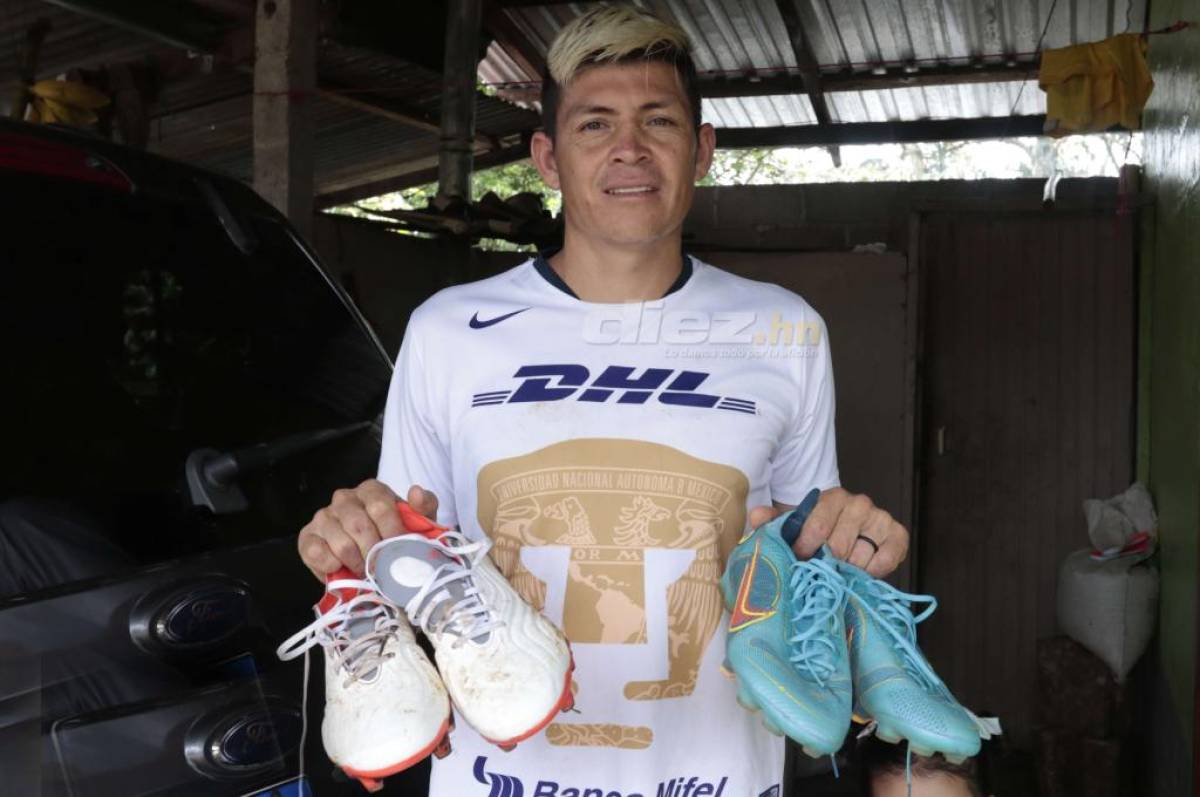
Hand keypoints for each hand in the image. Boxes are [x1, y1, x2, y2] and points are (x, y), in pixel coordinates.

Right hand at [297, 480, 439, 581]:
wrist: (372, 561)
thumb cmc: (395, 538)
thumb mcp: (417, 523)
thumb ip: (423, 506)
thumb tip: (416, 492)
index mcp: (372, 490)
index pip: (381, 506)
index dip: (392, 532)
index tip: (401, 552)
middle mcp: (345, 498)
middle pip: (360, 526)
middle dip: (375, 554)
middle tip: (384, 570)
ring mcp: (323, 516)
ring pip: (341, 544)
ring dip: (357, 564)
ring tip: (367, 572)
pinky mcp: (307, 537)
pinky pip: (317, 553)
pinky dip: (332, 567)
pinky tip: (343, 569)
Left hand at [748, 487, 907, 576]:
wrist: (843, 535)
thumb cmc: (814, 532)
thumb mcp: (791, 526)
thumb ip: (772, 521)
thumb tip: (757, 515)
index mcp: (831, 498)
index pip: (817, 526)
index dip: (805, 549)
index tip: (799, 560)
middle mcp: (859, 503)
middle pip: (839, 545)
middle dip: (825, 564)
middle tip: (818, 572)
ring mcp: (880, 518)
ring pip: (860, 555)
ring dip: (847, 571)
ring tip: (838, 573)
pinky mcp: (897, 534)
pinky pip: (886, 557)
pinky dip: (874, 571)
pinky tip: (862, 574)